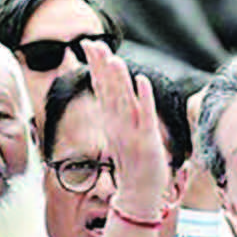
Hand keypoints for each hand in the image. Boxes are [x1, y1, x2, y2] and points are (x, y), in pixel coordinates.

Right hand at [81, 38, 171, 214]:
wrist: (139, 193)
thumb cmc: (133, 162)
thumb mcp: (121, 133)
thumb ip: (118, 112)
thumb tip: (111, 93)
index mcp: (111, 120)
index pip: (102, 87)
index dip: (96, 65)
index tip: (88, 44)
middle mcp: (118, 124)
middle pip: (108, 90)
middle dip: (100, 66)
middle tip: (92, 42)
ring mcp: (132, 132)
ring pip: (124, 100)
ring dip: (118, 79)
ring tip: (113, 58)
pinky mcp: (148, 140)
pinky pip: (146, 116)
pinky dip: (144, 98)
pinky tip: (141, 80)